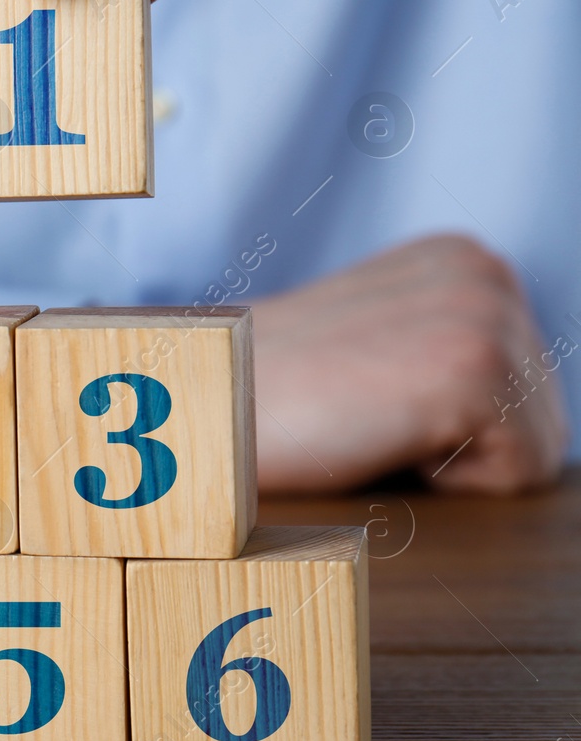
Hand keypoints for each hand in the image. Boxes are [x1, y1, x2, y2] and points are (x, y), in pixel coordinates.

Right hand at [252, 234, 568, 494]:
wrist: (196, 407)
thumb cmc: (265, 397)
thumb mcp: (374, 343)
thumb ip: (438, 346)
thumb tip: (516, 410)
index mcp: (462, 259)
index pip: (528, 387)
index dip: (450, 424)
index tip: (365, 400)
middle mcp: (485, 269)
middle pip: (545, 416)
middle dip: (462, 444)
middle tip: (360, 418)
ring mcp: (483, 314)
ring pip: (537, 448)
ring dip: (451, 462)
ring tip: (366, 426)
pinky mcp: (474, 369)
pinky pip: (517, 474)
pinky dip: (446, 481)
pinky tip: (374, 438)